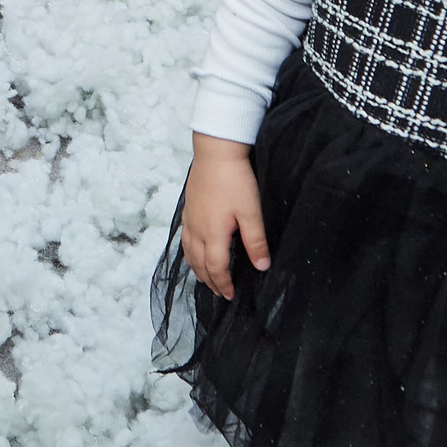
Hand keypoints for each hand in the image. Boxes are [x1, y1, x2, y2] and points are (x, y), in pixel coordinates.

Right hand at [179, 137, 267, 299]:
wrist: (215, 151)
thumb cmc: (235, 180)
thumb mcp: (251, 212)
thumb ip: (255, 241)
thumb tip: (261, 267)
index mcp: (213, 234)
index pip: (216, 268)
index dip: (224, 284)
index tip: (231, 295)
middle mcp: (197, 229)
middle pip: (199, 264)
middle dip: (209, 281)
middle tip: (219, 292)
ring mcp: (190, 218)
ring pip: (188, 252)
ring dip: (196, 268)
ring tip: (204, 277)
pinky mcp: (188, 207)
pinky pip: (184, 238)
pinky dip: (189, 251)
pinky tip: (193, 248)